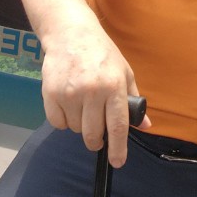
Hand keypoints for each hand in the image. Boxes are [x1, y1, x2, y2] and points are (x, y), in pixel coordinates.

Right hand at [39, 23, 148, 167]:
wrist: (70, 33)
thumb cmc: (101, 53)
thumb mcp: (124, 72)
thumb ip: (133, 100)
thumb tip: (146, 126)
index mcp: (113, 86)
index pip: (117, 126)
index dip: (118, 149)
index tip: (118, 162)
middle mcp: (92, 91)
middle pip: (93, 134)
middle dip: (97, 141)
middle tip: (98, 135)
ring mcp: (69, 92)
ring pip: (74, 129)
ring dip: (79, 125)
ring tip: (82, 106)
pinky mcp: (50, 92)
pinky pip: (57, 123)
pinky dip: (63, 120)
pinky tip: (68, 104)